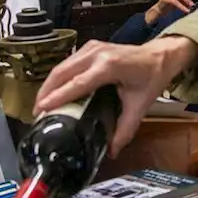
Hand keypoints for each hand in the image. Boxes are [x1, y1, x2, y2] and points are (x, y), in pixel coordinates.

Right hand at [35, 37, 197, 155]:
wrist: (160, 55)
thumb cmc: (151, 77)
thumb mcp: (140, 106)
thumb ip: (125, 130)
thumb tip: (111, 151)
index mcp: (109, 67)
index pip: (77, 84)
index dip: (57, 97)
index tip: (41, 109)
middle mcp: (97, 54)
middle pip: (62, 73)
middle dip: (46, 92)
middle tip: (37, 113)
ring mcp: (92, 47)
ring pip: (62, 66)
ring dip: (49, 84)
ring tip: (42, 104)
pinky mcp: (89, 47)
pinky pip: (68, 63)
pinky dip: (58, 77)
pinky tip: (54, 91)